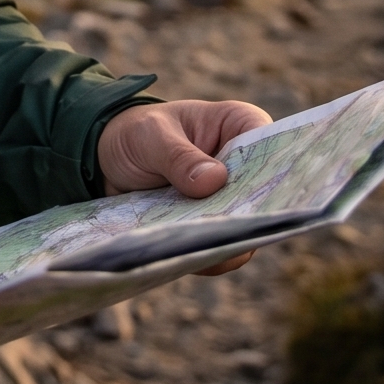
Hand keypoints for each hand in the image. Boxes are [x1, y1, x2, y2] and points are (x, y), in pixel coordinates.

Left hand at [97, 97, 271, 271]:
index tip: (263, 196)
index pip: (274, 148)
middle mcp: (244, 166)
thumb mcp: (151, 136)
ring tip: (200, 245)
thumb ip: (178, 156)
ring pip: (246, 228)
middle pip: (266, 196)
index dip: (276, 173)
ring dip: (226, 240)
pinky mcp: (215, 228)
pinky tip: (188, 256)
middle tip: (229, 229)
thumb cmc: (136, 133)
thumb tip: (215, 181)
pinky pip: (222, 249)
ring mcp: (231, 201)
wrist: (106, 160)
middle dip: (250, 214)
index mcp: (240, 126)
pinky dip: (208, 255)